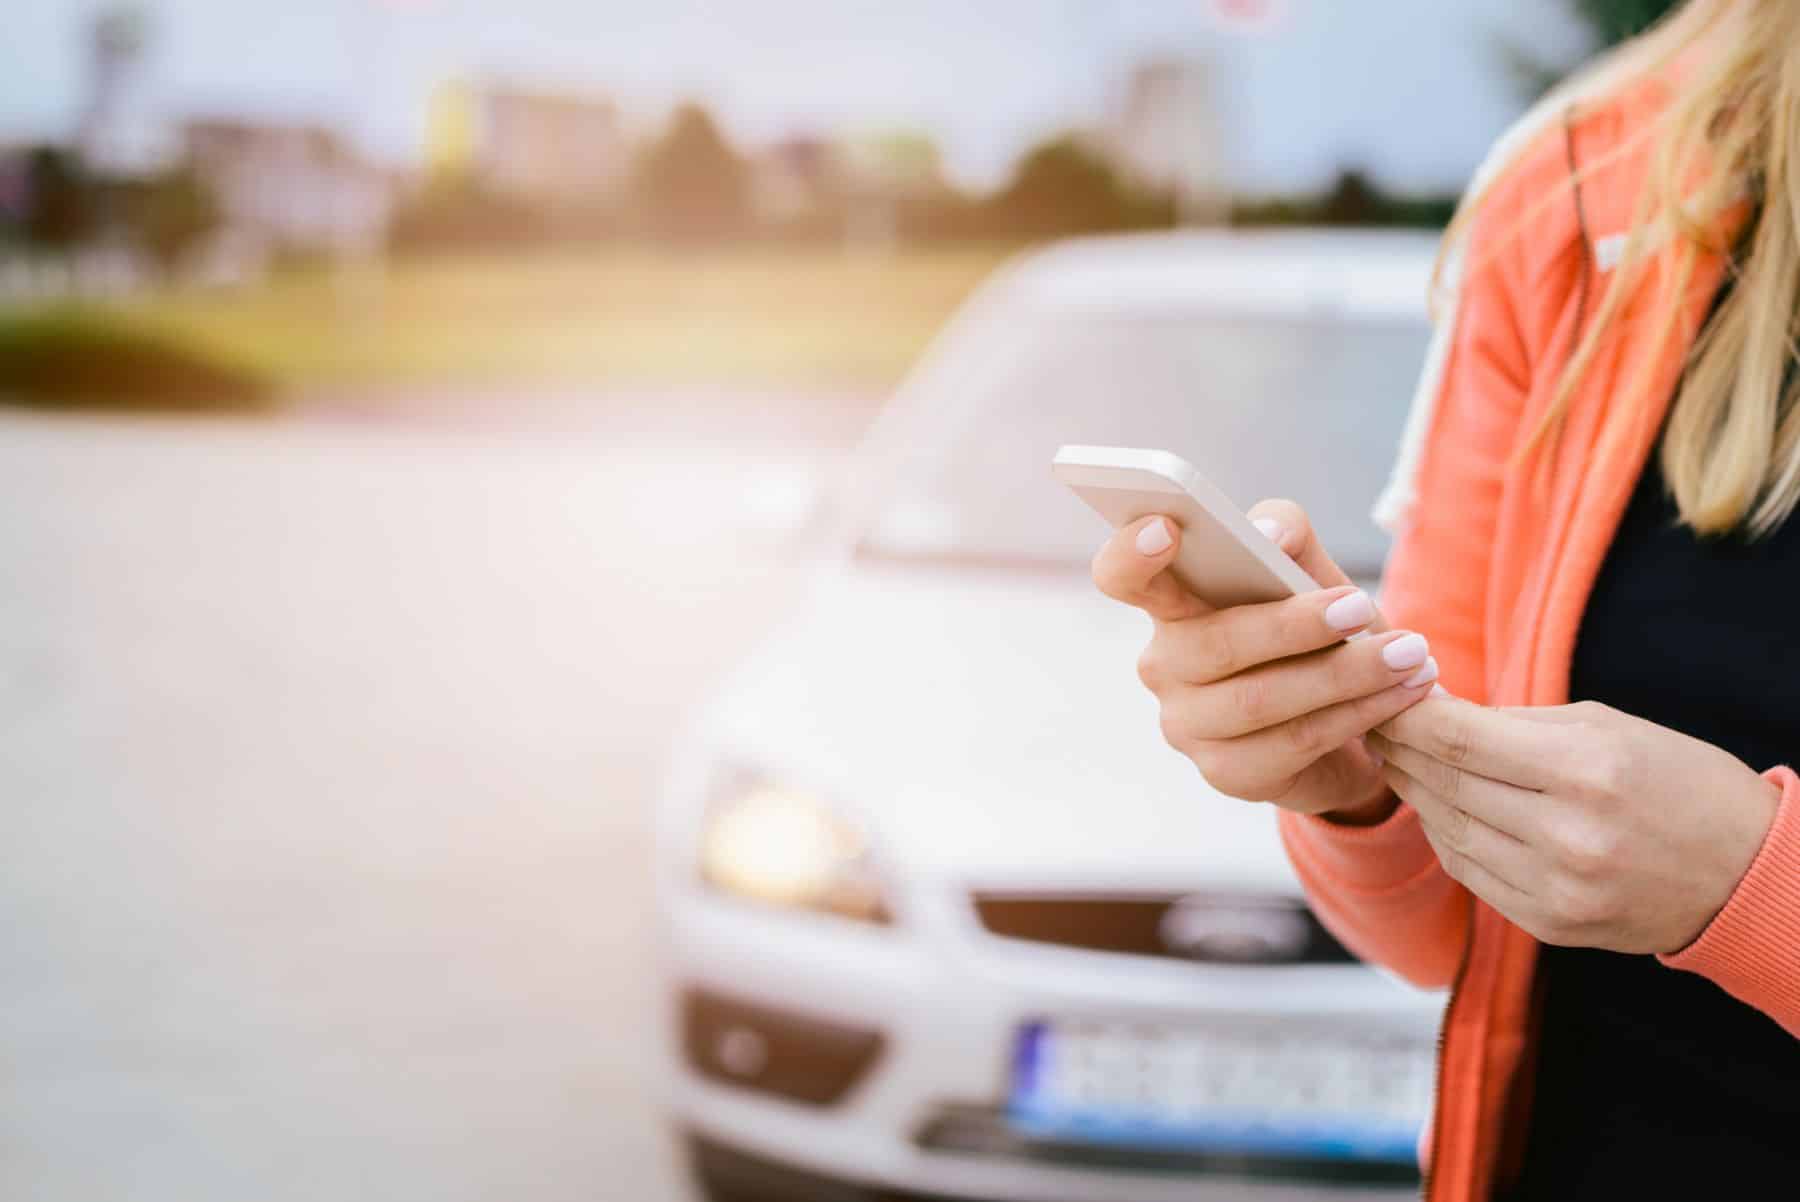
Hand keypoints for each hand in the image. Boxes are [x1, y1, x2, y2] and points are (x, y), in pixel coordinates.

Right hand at [1091, 500, 1438, 818]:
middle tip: (1362, 606)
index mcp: (1169, 604)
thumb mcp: (1305, 574)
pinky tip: (1402, 695)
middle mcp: (1163, 665)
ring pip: (1260, 700)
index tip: (1165, 528)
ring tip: (1411, 655)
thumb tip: (1268, 534)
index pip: (1123, 575)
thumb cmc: (1313, 634)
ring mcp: (1187, 725)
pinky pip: (1294, 742)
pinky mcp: (1226, 774)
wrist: (1347, 722)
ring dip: (1346, 676)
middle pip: (1214, 643)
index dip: (1130, 553)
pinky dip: (1357, 714)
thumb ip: (1286, 535)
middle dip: (1294, 625)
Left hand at [1370, 698, 1781, 954]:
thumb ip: (1514, 722)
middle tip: (1372, 722)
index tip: (1379, 695)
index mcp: (1583, 772)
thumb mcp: (1604, 726)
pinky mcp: (1550, 924)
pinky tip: (1436, 808)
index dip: (1407, 716)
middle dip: (1400, 749)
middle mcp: (1566, 836)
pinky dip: (1445, 836)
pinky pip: (1470, 873)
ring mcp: (1556, 888)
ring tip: (1397, 760)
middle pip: (1445, 785)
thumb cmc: (1675, 781)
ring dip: (1414, 793)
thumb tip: (1430, 705)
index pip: (1459, 740)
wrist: (1744, 871)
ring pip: (1448, 831)